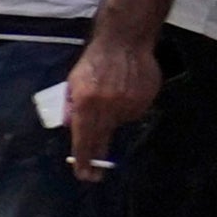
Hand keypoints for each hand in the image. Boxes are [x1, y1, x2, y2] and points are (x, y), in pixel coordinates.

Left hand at [57, 26, 157, 175]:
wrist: (124, 41)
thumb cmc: (94, 62)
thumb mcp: (73, 84)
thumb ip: (72, 107)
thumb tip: (72, 129)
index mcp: (86, 103)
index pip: (83, 139)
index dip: (83, 159)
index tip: (83, 175)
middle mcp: (108, 107)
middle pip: (101, 139)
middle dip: (96, 158)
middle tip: (94, 175)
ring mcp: (129, 104)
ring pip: (119, 123)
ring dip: (113, 117)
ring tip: (113, 96)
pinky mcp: (145, 99)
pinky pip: (134, 113)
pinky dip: (128, 107)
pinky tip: (126, 91)